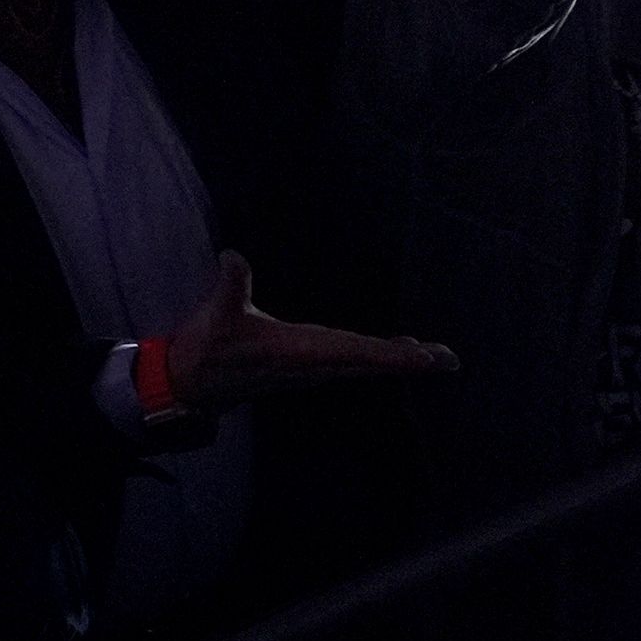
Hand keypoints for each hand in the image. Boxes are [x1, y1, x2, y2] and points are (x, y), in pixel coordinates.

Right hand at [165, 251, 454, 412]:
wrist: (192, 383)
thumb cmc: (207, 349)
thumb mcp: (216, 316)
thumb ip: (229, 286)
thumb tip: (232, 257)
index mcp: (297, 353)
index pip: (352, 354)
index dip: (388, 355)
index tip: (421, 358)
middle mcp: (311, 364)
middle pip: (369, 363)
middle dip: (407, 361)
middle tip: (448, 359)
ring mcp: (311, 367)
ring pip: (364, 364)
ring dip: (399, 360)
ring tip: (435, 356)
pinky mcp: (308, 365)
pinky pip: (354, 362)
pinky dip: (380, 357)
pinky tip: (401, 350)